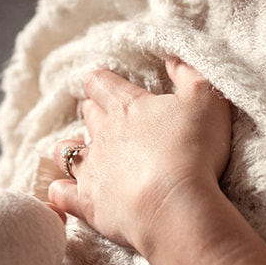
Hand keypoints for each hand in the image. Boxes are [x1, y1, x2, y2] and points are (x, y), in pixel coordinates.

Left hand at [47, 57, 230, 256]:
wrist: (176, 207)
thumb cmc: (193, 150)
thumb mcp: (205, 100)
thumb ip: (189, 73)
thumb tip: (173, 56)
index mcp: (126, 106)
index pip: (101, 82)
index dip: (102, 81)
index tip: (106, 83)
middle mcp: (102, 134)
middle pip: (87, 113)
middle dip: (92, 110)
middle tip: (102, 114)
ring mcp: (92, 169)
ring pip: (65, 150)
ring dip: (70, 147)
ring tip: (81, 150)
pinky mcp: (88, 203)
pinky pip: (61, 193)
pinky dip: (60, 190)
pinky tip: (63, 190)